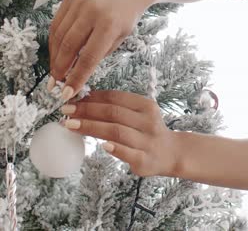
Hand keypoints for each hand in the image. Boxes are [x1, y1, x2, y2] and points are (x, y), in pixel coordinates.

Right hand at [49, 0, 152, 100]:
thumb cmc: (127, 15)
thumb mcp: (121, 37)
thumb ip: (100, 53)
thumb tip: (78, 73)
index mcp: (109, 25)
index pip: (88, 57)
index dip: (76, 77)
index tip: (68, 93)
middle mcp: (91, 13)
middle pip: (69, 47)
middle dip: (60, 69)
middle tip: (56, 84)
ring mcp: (78, 3)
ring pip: (58, 36)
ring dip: (54, 57)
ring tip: (55, 71)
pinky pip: (56, 23)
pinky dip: (53, 41)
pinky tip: (56, 52)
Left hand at [61, 90, 178, 177]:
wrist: (171, 153)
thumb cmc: (148, 131)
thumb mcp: (140, 114)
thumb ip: (119, 108)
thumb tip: (86, 99)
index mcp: (146, 106)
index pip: (116, 98)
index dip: (94, 97)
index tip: (74, 99)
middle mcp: (147, 121)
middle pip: (113, 113)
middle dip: (87, 110)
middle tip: (66, 110)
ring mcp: (146, 140)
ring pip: (116, 131)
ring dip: (91, 127)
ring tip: (71, 125)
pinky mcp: (144, 160)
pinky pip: (127, 153)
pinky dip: (115, 149)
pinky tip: (101, 146)